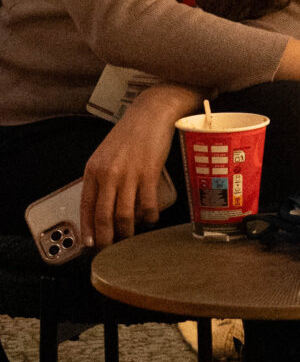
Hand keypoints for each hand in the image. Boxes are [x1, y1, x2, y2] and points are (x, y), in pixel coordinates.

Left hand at [80, 83, 184, 246]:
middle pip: (104, 216)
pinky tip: (150, 220)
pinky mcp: (149, 173)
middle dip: (106, 238)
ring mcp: (129, 174)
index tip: (90, 243)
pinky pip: (147, 205)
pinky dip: (149, 217)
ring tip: (130, 237)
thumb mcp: (107, 154)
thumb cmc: (131, 133)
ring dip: (128, 231)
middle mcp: (108, 173)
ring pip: (125, 214)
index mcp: (94, 169)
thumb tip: (104, 206)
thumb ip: (102, 178)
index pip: (86, 206)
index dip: (88, 229)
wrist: (151, 112)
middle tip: (110, 249)